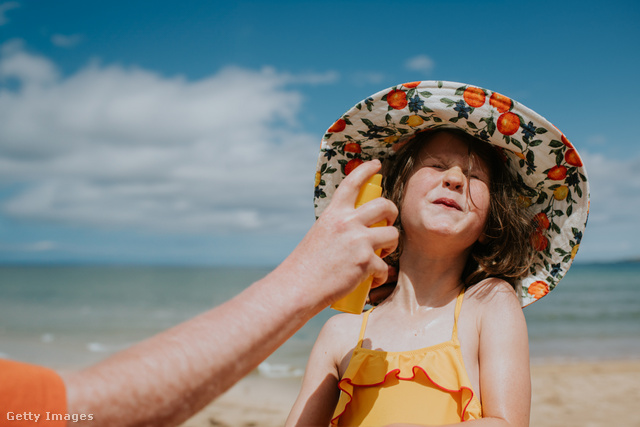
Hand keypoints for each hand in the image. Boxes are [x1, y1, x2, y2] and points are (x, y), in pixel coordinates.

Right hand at [281, 160, 398, 307]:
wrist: (298, 287)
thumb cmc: (306, 265)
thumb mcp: (320, 235)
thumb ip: (339, 228)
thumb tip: (358, 230)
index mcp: (334, 214)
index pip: (352, 183)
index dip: (366, 170)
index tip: (376, 164)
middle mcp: (347, 222)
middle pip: (385, 205)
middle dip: (393, 213)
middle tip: (388, 223)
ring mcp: (358, 241)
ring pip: (393, 234)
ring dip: (391, 245)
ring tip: (382, 254)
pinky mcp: (366, 262)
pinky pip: (385, 266)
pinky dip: (381, 275)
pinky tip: (372, 279)